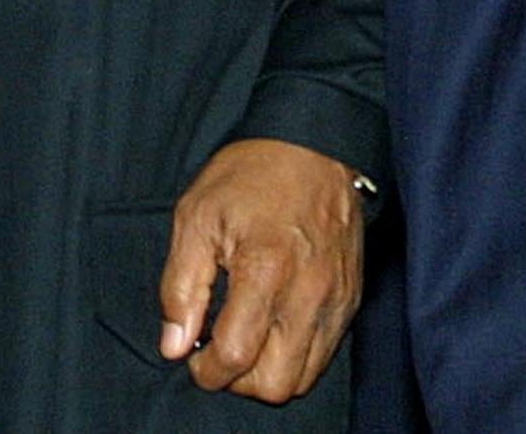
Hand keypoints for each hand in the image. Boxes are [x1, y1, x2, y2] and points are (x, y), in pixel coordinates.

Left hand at [157, 137, 365, 401]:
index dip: (205, 369)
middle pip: (275, 384)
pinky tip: (275, 323)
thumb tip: (175, 345)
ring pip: (304, 377)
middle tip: (220, 348)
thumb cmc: (252, 173)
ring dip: (270, 371)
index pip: (235, 357)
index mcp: (266, 269)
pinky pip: (326, 352)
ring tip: (248, 337)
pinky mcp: (351, 295)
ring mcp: (336, 297)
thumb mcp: (197, 215)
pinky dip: (297, 354)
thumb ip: (181, 287)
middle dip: (239, 379)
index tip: (193, 353)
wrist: (314, 141)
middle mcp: (309, 291)